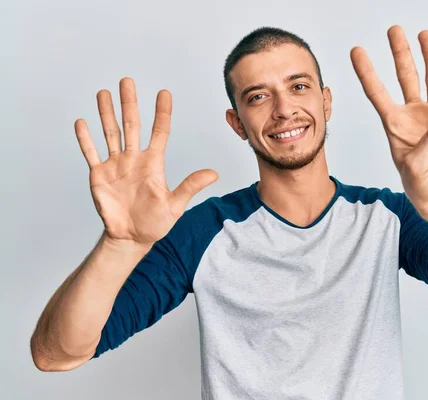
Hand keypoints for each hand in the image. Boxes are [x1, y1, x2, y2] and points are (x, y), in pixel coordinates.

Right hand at [74, 77, 217, 245]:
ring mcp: (115, 165)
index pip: (159, 132)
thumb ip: (190, 186)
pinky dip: (86, 139)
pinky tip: (82, 122)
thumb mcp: (175, 205)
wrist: (131, 238)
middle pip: (132, 125)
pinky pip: (91, 153)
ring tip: (104, 93)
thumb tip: (214, 173)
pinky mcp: (99, 175)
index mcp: (154, 163)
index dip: (162, 113)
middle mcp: (134, 159)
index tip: (164, 93)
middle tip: (128, 81)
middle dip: (130, 103)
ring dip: (106, 113)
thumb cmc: (155, 223)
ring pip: (110, 133)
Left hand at [351, 26, 427, 215]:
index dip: (367, 72)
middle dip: (399, 52)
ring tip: (425, 34)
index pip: (377, 93)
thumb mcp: (418, 165)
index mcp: (394, 124)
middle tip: (394, 29)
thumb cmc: (421, 183)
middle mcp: (412, 115)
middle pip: (405, 76)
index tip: (357, 51)